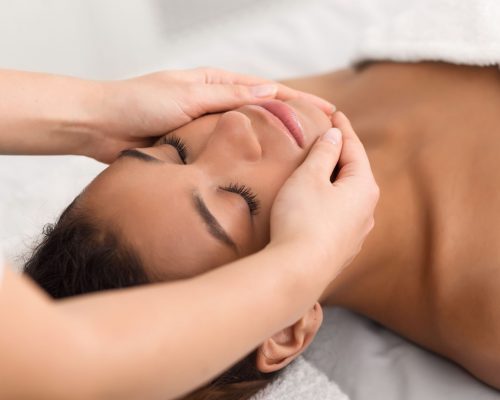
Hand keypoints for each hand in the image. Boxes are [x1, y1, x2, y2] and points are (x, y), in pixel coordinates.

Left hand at [89, 67, 334, 162]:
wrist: (102, 125)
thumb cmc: (139, 102)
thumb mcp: (189, 94)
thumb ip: (229, 96)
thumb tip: (271, 92)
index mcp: (215, 82)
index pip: (267, 90)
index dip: (298, 100)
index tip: (326, 111)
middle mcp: (215, 103)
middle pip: (262, 112)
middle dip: (292, 121)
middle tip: (322, 136)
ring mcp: (207, 126)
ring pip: (247, 135)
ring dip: (272, 143)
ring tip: (300, 157)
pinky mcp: (196, 147)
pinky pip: (227, 152)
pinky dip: (245, 158)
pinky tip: (261, 171)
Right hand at [268, 111, 378, 281]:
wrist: (298, 271)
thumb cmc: (302, 218)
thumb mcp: (309, 177)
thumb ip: (324, 153)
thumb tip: (335, 136)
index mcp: (363, 187)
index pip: (354, 148)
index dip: (343, 128)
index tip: (335, 112)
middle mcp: (367, 210)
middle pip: (354, 172)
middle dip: (340, 154)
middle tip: (327, 137)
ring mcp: (357, 233)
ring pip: (347, 196)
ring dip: (335, 180)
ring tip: (322, 170)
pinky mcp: (343, 249)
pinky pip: (339, 216)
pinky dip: (330, 202)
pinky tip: (319, 204)